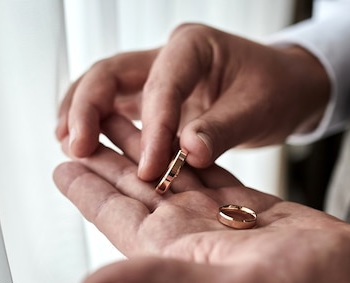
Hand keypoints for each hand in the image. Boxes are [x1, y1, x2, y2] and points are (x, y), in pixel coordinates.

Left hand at [54, 115, 349, 282]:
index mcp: (172, 253)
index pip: (116, 216)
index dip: (86, 191)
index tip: (61, 165)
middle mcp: (187, 235)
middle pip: (135, 188)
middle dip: (107, 157)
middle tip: (83, 126)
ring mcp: (216, 219)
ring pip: (168, 173)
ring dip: (143, 145)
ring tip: (122, 116)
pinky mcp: (246, 204)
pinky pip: (205, 168)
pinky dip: (186, 148)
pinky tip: (174, 133)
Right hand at [55, 24, 329, 180]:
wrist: (283, 87)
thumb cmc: (275, 90)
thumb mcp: (258, 108)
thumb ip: (223, 129)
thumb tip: (189, 152)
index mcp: (193, 47)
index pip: (162, 86)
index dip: (152, 129)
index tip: (148, 169)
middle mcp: (166, 55)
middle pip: (111, 73)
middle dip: (88, 108)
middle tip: (76, 146)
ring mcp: (155, 75)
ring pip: (104, 87)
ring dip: (81, 114)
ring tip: (67, 145)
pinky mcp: (152, 98)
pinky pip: (115, 106)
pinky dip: (96, 124)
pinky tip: (82, 145)